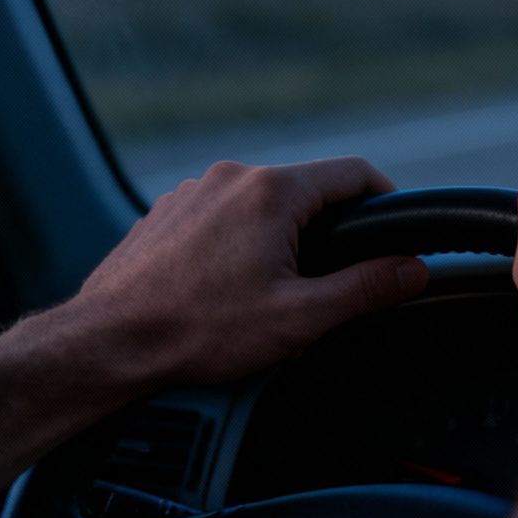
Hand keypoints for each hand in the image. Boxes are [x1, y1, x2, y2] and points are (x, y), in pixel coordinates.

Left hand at [72, 157, 429, 384]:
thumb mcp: (300, 318)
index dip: (386, 200)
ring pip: (261, 207)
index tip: (394, 231)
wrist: (104, 344)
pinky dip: (237, 246)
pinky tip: (224, 293)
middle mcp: (232, 177)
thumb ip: (366, 288)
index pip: (355, 174)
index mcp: (273, 191)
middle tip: (324, 289)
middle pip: (307, 192)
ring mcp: (193, 192)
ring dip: (278, 243)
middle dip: (324, 238)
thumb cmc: (196, 331)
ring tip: (267, 299)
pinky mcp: (165, 213)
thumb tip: (413, 269)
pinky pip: (221, 218)